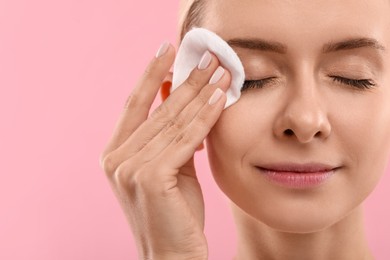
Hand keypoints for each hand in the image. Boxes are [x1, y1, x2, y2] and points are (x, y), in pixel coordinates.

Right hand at [99, 43, 230, 258]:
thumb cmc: (174, 213)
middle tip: (209, 57)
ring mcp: (129, 167)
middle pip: (158, 109)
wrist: (173, 255)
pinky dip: (205, 116)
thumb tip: (177, 97)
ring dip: (200, 92)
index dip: (150, 74)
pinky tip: (220, 97)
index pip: (134, 104)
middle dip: (186, 80)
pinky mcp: (150, 175)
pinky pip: (186, 138)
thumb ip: (170, 134)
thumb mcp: (170, 166)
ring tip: (220, 71)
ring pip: (173, 120)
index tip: (167, 50)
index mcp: (115, 153)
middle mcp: (116, 158)